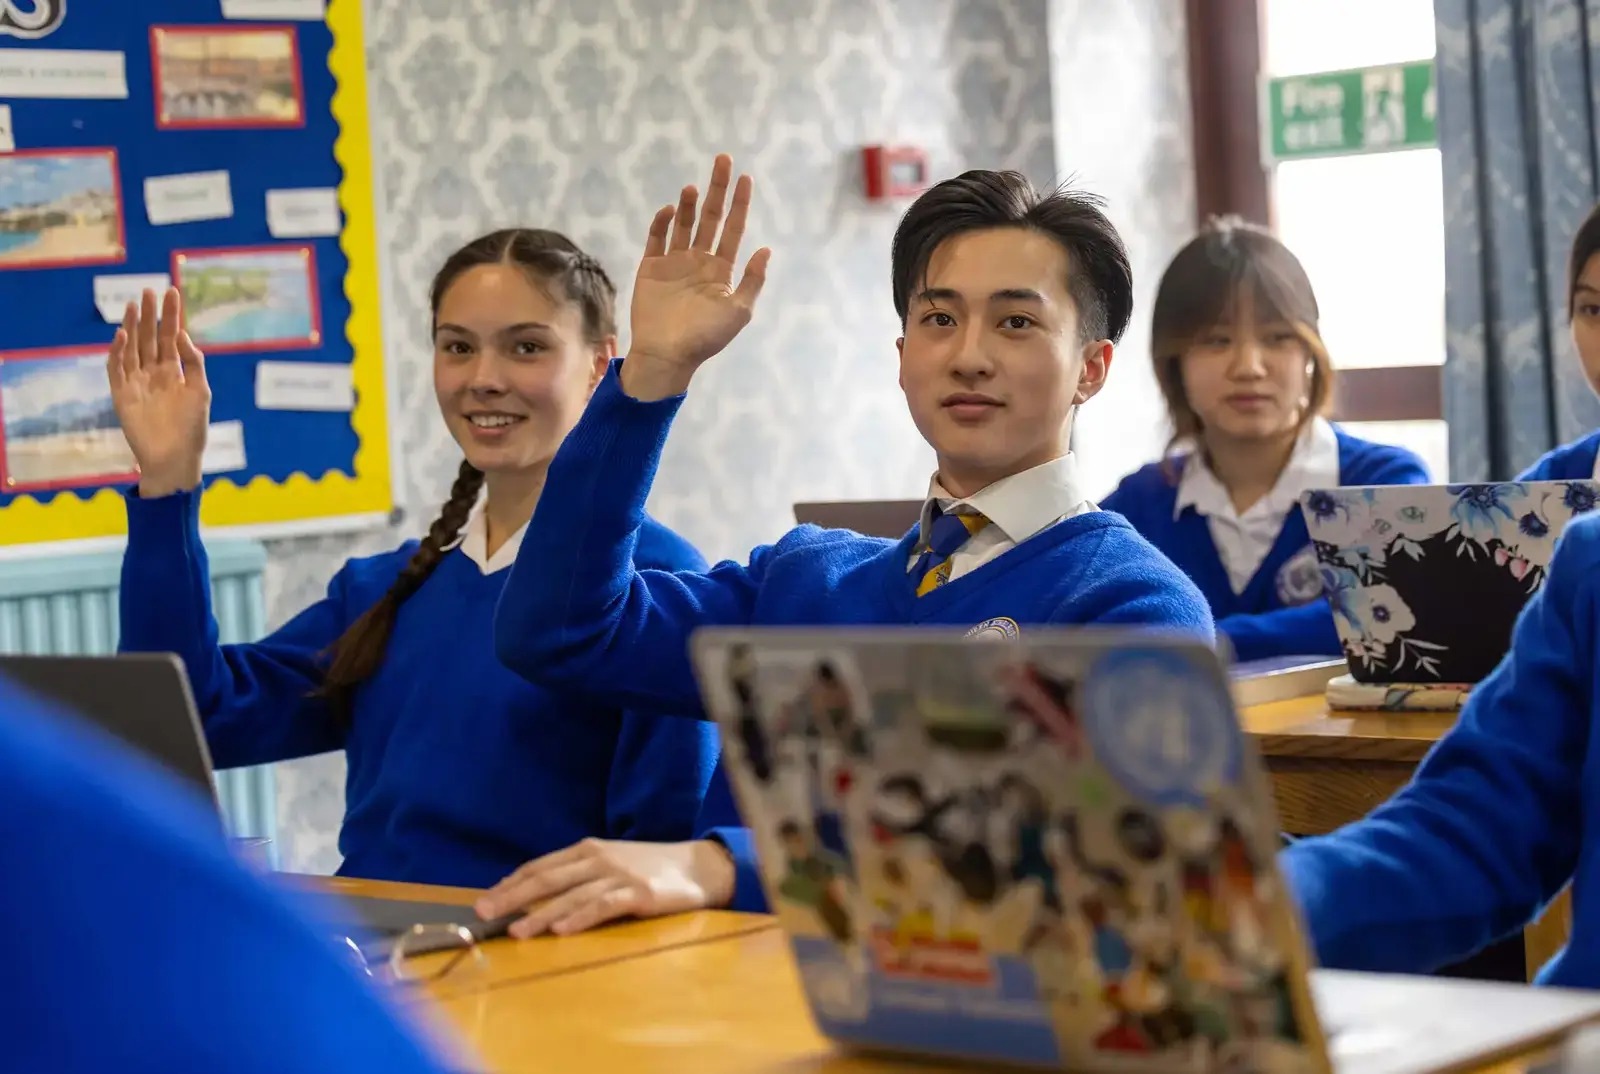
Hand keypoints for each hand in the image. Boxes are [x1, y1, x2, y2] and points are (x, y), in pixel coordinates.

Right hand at [107, 287, 210, 497]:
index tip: (172, 292)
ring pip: (132, 348)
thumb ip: (194, 362)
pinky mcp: (122, 395)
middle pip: (150, 337)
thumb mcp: (200, 391)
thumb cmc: (192, 428)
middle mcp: (154, 373)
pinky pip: (117, 369)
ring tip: (134, 305)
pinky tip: (123, 334)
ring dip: (133, 326)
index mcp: (174, 371)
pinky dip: (118, 351)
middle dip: (150, 314)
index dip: (171, 315)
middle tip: (148, 290)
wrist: (175, 458)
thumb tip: (182, 334)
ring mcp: (136, 382)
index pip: (171, 336)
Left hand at [475, 838, 736, 938]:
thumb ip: (579, 875)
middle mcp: (598, 859)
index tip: (485, 899)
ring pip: (571, 896)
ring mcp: (618, 876)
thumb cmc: (650, 867)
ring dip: (541, 914)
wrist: (698, 867)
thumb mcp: (611, 863)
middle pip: (547, 879)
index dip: (511, 883)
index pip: (541, 866)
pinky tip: (563, 930)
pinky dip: (581, 917)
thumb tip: (537, 895)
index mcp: (588, 850)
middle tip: (484, 912)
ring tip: (517, 931)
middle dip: (512, 896)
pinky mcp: (638, 894)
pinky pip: (604, 906)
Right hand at [621, 153, 770, 400]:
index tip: (746, 178)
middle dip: (717, 189)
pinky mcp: (650, 269)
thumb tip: (766, 249)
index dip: (740, 203)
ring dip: (688, 204)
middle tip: (723, 160)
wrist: (667, 354)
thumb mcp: (739, 312)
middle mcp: (699, 261)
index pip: (734, 229)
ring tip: (693, 187)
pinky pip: (656, 239)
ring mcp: (674, 263)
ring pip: (683, 224)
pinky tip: (668, 210)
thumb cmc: (706, 337)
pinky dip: (661, 223)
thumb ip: (752, 280)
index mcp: (721, 270)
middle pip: (710, 217)